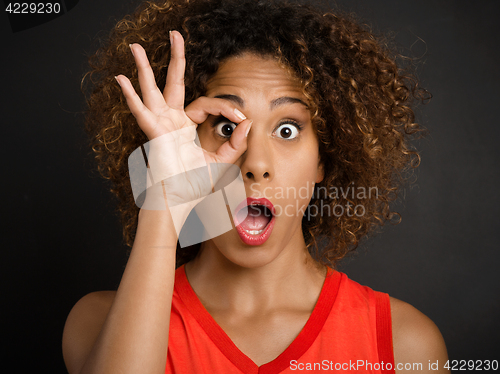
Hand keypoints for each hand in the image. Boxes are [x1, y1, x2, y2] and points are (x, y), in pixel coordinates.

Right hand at [115, 31, 250, 210]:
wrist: (180, 202)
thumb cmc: (195, 185)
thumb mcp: (221, 163)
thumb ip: (235, 144)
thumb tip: (247, 123)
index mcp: (185, 126)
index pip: (206, 104)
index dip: (225, 108)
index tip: (241, 118)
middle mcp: (171, 121)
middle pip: (173, 82)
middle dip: (175, 58)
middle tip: (175, 34)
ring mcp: (160, 125)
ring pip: (151, 89)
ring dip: (144, 68)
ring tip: (135, 47)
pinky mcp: (154, 133)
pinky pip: (141, 112)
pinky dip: (131, 97)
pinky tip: (121, 79)